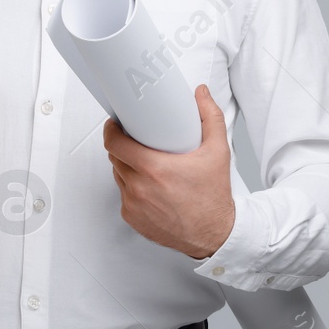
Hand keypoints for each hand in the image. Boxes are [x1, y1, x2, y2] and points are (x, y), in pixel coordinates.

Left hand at [103, 84, 235, 259]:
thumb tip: (201, 94)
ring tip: (146, 164)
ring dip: (127, 167)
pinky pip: (123, 195)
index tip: (115, 124)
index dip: (111, 130)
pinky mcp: (132, 218)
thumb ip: (210, 117)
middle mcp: (139, 187)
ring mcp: (133, 204)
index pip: (114, 143)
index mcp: (154, 169)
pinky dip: (132, 188)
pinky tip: (148, 186)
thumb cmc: (213, 197)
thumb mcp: (217, 152)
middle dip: (122, 147)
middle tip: (137, 142)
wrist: (214, 235)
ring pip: (118, 176)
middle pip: (115, 158)